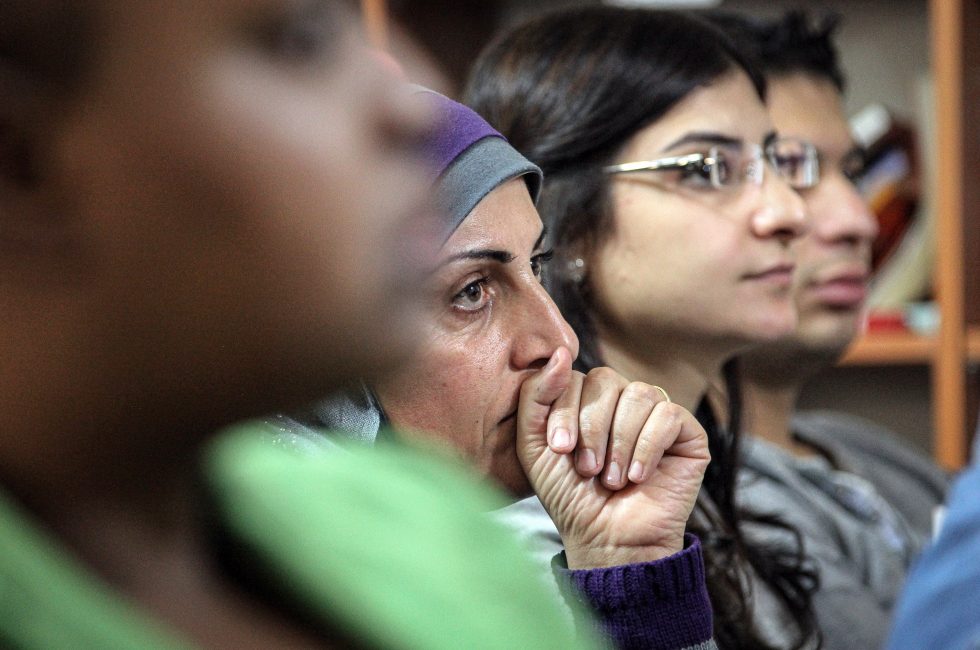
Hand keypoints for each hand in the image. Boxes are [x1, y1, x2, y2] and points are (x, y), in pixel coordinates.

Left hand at [517, 347, 709, 568]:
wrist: (606, 539)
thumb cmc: (570, 495)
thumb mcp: (534, 446)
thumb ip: (535, 396)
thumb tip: (561, 352)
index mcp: (586, 398)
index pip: (575, 376)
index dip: (565, 411)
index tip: (560, 450)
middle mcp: (622, 399)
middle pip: (607, 380)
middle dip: (593, 428)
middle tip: (588, 469)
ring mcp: (655, 413)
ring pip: (639, 394)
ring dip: (620, 442)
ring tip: (612, 479)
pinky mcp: (687, 432)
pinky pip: (668, 414)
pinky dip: (647, 448)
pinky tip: (637, 476)